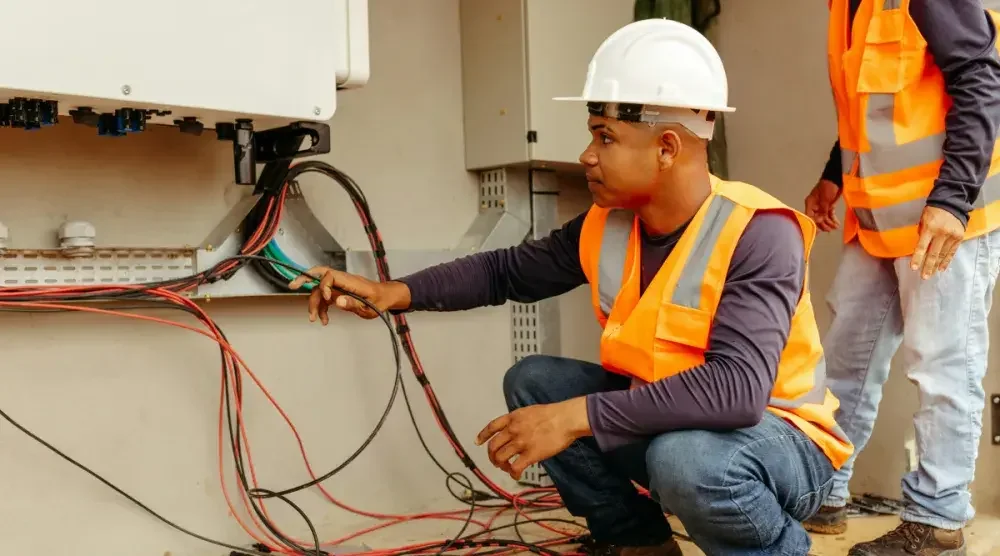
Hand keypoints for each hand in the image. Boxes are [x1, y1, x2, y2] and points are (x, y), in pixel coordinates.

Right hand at [288, 265, 410, 323]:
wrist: (386, 297)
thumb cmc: (380, 300)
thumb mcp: (370, 307)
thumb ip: (354, 303)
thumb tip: (337, 300)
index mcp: (351, 281)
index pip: (331, 276)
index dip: (325, 285)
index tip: (327, 299)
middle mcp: (343, 281)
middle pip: (320, 275)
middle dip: (305, 278)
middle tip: (292, 285)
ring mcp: (340, 286)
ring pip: (320, 290)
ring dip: (314, 303)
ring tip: (314, 319)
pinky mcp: (339, 293)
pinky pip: (326, 298)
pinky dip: (322, 309)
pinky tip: (324, 320)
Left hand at [475, 397, 590, 479]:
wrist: (565, 419)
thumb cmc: (553, 414)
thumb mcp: (530, 411)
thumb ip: (520, 420)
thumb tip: (517, 429)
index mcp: (512, 418)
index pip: (492, 427)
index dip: (483, 436)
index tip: (477, 442)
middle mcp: (513, 430)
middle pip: (493, 446)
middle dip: (492, 456)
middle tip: (496, 462)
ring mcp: (520, 443)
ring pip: (500, 458)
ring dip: (501, 466)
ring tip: (507, 468)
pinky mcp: (530, 455)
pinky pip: (515, 467)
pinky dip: (513, 474)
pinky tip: (517, 475)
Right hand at [804, 179, 842, 231]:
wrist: (837, 179)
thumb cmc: (828, 187)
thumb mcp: (825, 199)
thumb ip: (822, 210)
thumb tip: (819, 221)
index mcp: (810, 203)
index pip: (809, 216)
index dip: (813, 224)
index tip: (818, 231)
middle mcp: (815, 206)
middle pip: (817, 218)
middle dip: (823, 225)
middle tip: (829, 230)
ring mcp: (821, 206)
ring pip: (823, 218)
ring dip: (829, 223)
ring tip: (835, 227)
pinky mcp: (828, 206)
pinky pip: (829, 214)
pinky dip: (832, 219)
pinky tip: (836, 224)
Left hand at [910, 206, 964, 278]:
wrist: (951, 203)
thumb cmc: (933, 212)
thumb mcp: (923, 221)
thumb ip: (921, 234)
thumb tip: (920, 249)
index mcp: (930, 228)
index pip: (922, 246)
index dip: (917, 258)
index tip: (914, 268)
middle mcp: (942, 233)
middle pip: (933, 254)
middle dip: (928, 266)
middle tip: (924, 277)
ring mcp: (952, 236)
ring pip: (943, 254)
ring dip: (936, 265)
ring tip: (931, 274)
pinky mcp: (959, 237)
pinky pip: (952, 252)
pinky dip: (946, 261)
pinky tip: (942, 268)